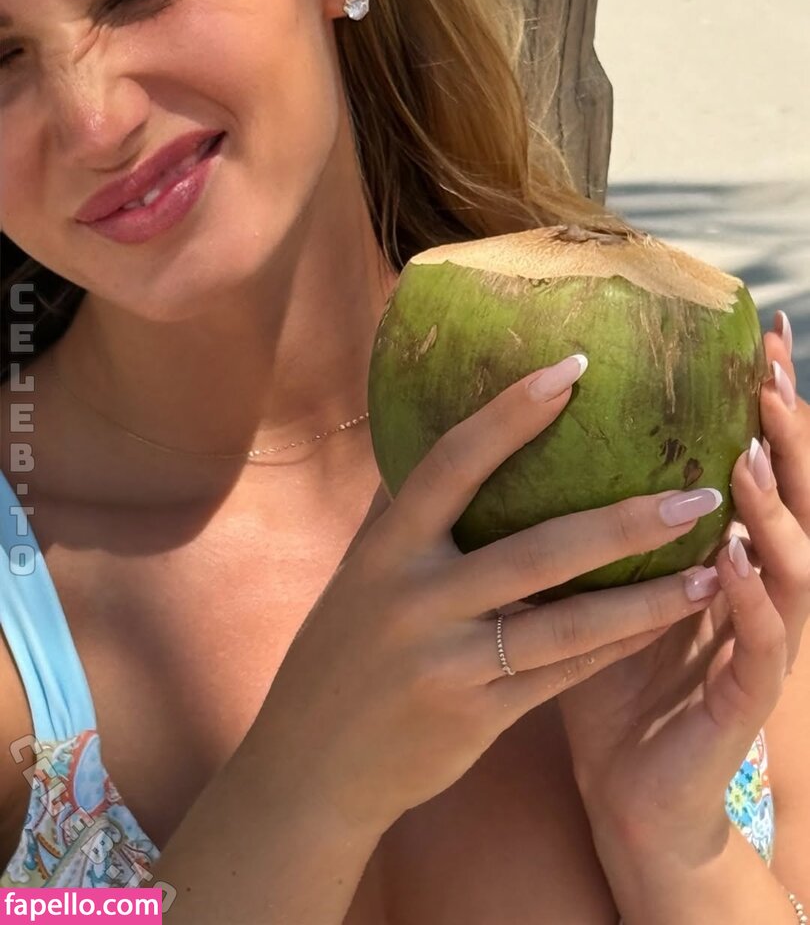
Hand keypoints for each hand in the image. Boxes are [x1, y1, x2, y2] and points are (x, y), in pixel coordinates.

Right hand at [260, 355, 723, 835]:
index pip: (453, 464)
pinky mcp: (477, 717)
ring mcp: (450, 664)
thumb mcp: (357, 576)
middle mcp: (417, 602)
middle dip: (625, 521)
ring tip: (708, 571)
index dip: (511, 413)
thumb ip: (398, 514)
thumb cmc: (339, 656)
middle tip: (696, 493)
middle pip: (538, 550)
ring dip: (646, 598)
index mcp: (385, 552)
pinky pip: (562, 676)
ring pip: (568, 624)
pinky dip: (615, 647)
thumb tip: (430, 439)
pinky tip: (659, 623)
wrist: (312, 767)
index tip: (573, 369)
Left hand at [555, 310, 809, 849]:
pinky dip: (753, 605)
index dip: (762, 409)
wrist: (629, 791)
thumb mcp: (593, 585)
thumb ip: (580, 522)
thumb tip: (514, 442)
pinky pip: (761, 648)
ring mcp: (755, 646)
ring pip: (790, 567)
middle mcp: (747, 592)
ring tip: (749, 456)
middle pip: (788, 501)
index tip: (755, 338)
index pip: (753, 468)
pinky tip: (731, 564)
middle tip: (769, 372)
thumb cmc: (607, 678)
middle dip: (787, 436)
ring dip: (775, 511)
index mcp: (715, 558)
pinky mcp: (745, 703)